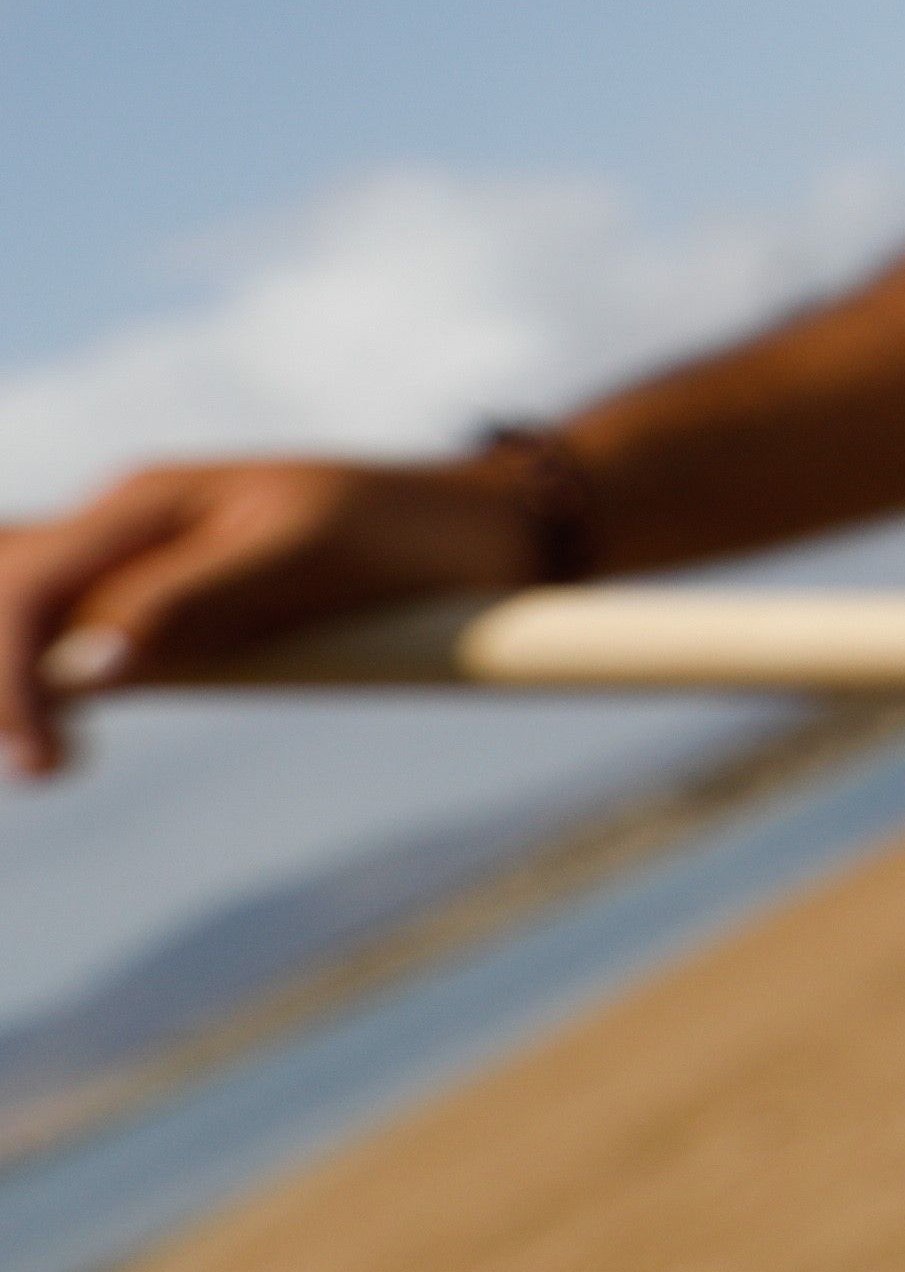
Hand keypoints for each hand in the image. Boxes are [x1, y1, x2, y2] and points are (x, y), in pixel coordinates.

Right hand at [0, 455, 553, 778]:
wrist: (489, 523)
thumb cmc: (414, 533)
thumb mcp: (312, 556)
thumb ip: (198, 602)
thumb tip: (89, 670)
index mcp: (144, 502)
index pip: (27, 594)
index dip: (14, 683)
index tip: (48, 769)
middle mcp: (123, 522)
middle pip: (3, 585)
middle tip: (43, 767)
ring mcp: (138, 558)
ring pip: (22, 596)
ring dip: (11, 668)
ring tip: (39, 753)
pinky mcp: (167, 598)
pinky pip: (66, 620)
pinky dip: (37, 662)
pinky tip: (45, 721)